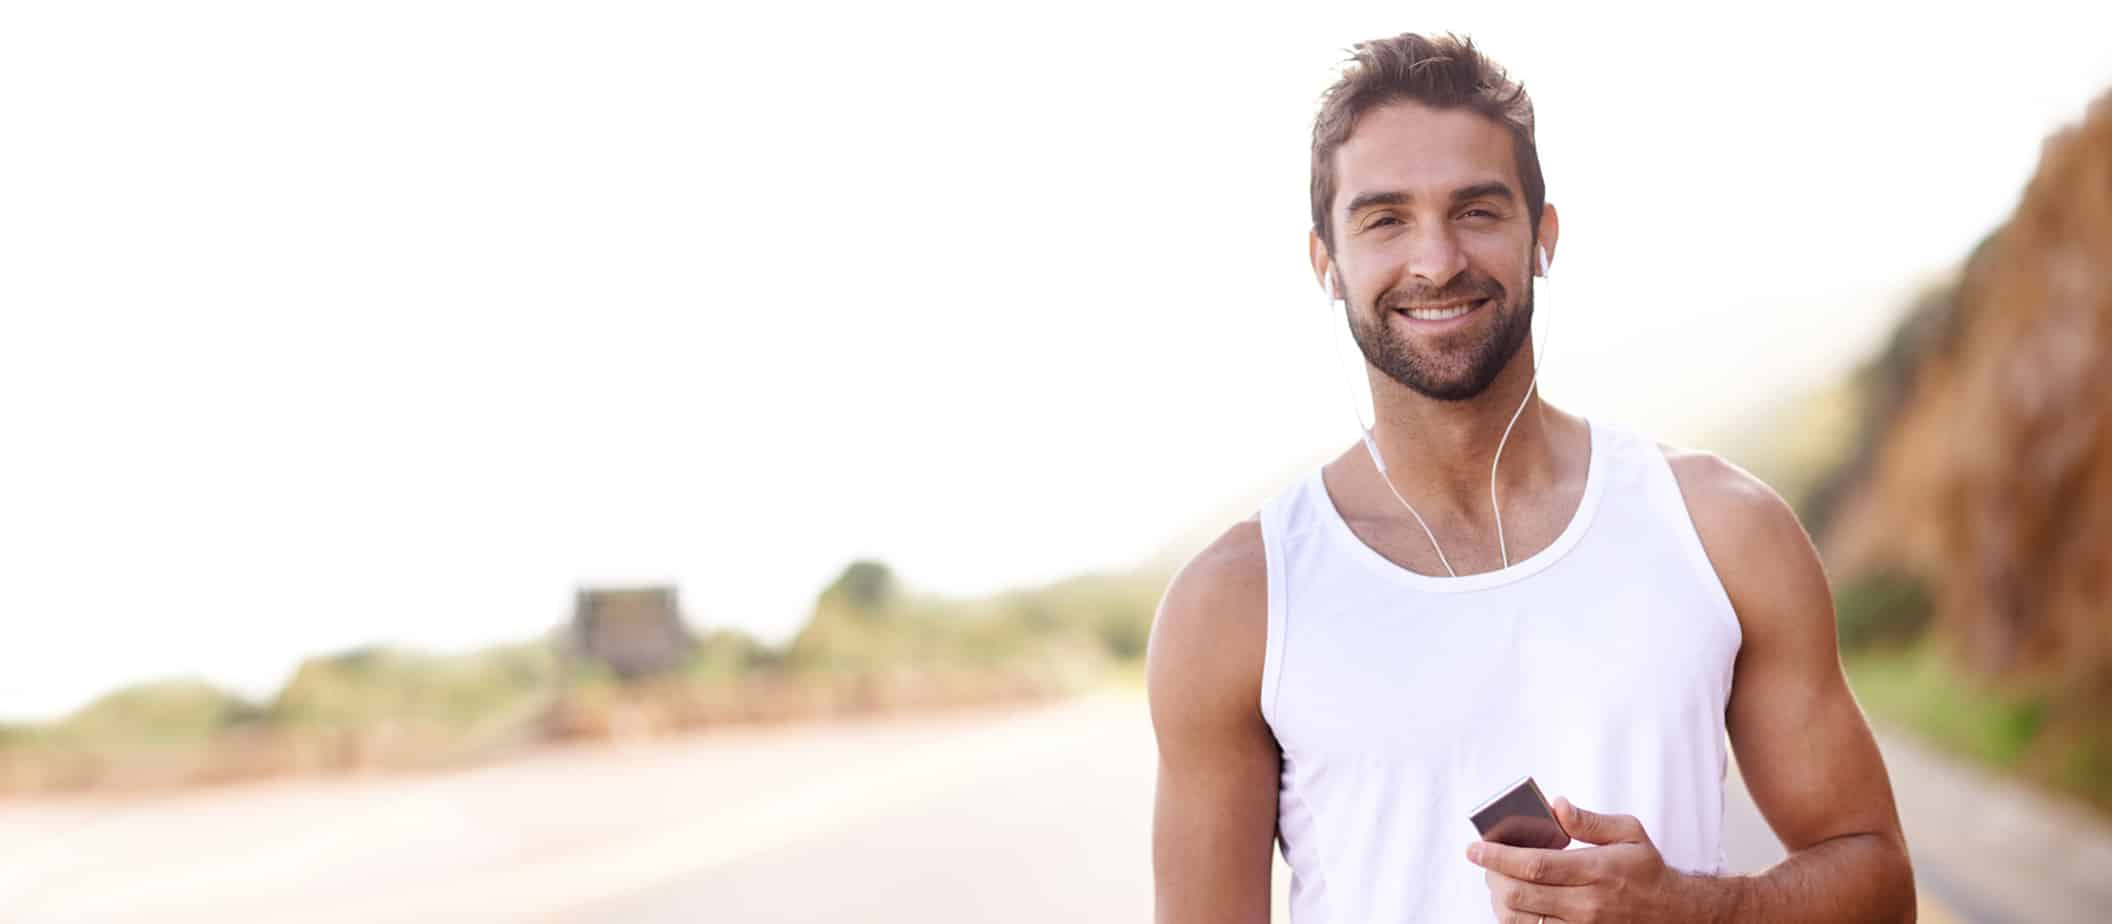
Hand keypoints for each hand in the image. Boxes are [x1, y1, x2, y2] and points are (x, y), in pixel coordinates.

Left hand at [1465, 796, 1712, 922]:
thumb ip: (1589, 821)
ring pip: (1521, 920)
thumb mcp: (1629, 833)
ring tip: (1498, 881)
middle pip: (1519, 895)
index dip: (1498, 857)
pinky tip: (1514, 904)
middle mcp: (1585, 904)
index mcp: (1595, 871)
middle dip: (1493, 877)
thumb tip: (1556, 806)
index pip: (1534, 865)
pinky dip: (1515, 920)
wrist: (1674, 912)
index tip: (1473, 848)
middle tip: (1485, 861)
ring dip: (1499, 900)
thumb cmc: (1647, 869)